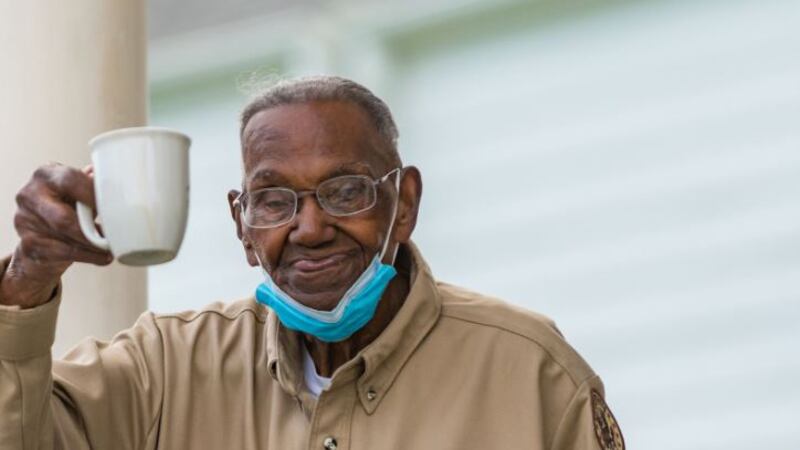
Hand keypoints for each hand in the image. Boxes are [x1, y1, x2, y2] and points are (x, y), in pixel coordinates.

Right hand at [0, 163, 112, 307]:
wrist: (40, 234)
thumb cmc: (66, 206)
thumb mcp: (79, 192)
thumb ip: (92, 188)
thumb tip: (117, 188)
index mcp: (46, 175)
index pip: (70, 180)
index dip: (93, 195)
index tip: (113, 207)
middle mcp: (30, 195)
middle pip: (64, 218)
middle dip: (91, 231)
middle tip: (113, 236)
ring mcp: (25, 220)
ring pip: (66, 238)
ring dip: (93, 246)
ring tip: (111, 248)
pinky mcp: (28, 244)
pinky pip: (62, 253)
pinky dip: (87, 256)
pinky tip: (101, 256)